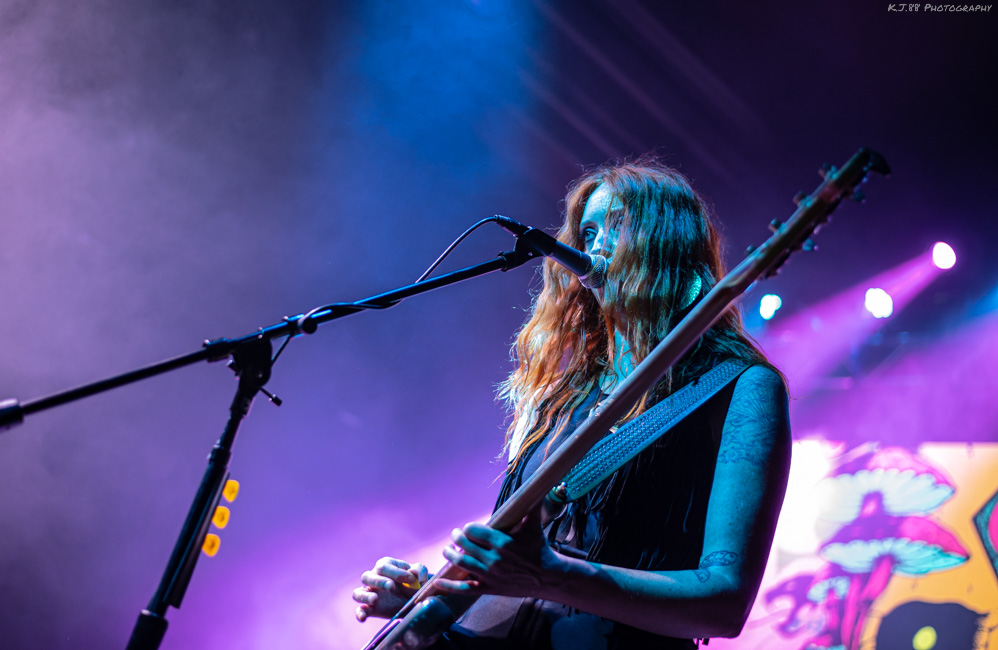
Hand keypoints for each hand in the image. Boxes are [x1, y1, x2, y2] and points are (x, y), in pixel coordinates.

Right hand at [352, 557, 428, 621]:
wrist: (415, 600)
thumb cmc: (415, 583)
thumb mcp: (421, 575)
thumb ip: (419, 570)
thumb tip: (413, 572)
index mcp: (386, 566)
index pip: (383, 566)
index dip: (396, 572)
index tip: (411, 580)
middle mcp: (375, 578)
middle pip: (367, 577)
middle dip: (378, 581)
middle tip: (391, 586)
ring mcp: (371, 594)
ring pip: (358, 593)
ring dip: (365, 596)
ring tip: (375, 599)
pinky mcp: (371, 609)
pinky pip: (360, 610)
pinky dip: (359, 614)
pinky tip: (363, 618)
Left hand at [435, 508, 564, 597]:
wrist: (548, 577)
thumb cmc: (539, 548)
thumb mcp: (534, 524)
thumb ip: (531, 504)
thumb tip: (535, 483)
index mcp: (502, 541)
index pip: (473, 531)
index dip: (468, 529)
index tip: (467, 529)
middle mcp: (494, 558)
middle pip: (464, 545)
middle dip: (457, 538)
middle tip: (455, 535)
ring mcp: (490, 575)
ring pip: (461, 563)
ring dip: (450, 555)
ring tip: (446, 550)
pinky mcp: (489, 588)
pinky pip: (465, 588)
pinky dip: (449, 586)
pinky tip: (437, 582)